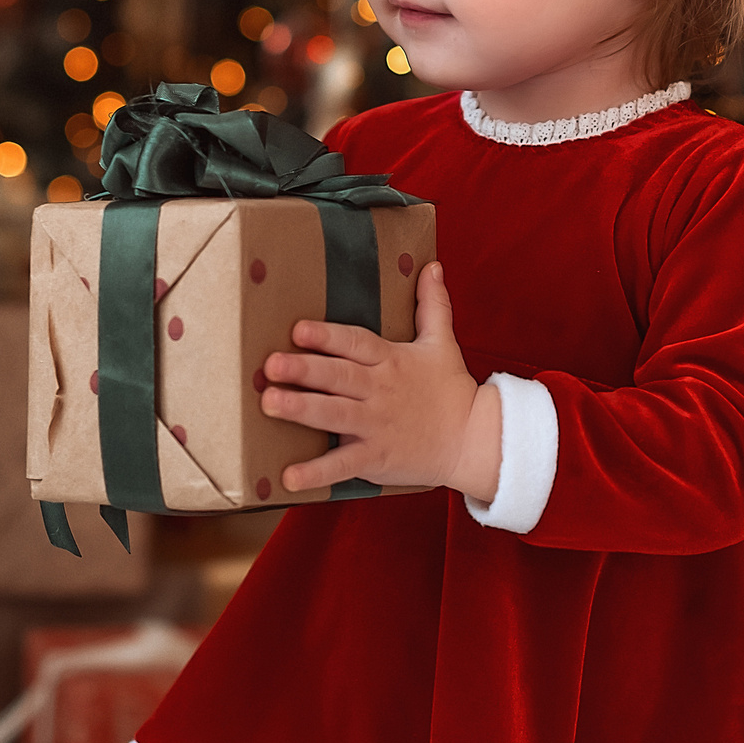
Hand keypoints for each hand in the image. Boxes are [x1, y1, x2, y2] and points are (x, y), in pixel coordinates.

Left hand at [259, 262, 502, 500]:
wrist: (473, 440)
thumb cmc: (451, 390)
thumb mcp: (442, 343)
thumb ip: (432, 304)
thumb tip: (432, 266)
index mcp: (391, 361)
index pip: (357, 344)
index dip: (328, 336)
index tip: (298, 329)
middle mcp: (380, 392)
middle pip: (340, 377)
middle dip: (305, 369)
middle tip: (271, 365)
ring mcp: (376, 426)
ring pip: (335, 416)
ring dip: (302, 410)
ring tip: (270, 403)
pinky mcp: (376, 458)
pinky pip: (343, 465)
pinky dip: (316, 473)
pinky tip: (288, 476)